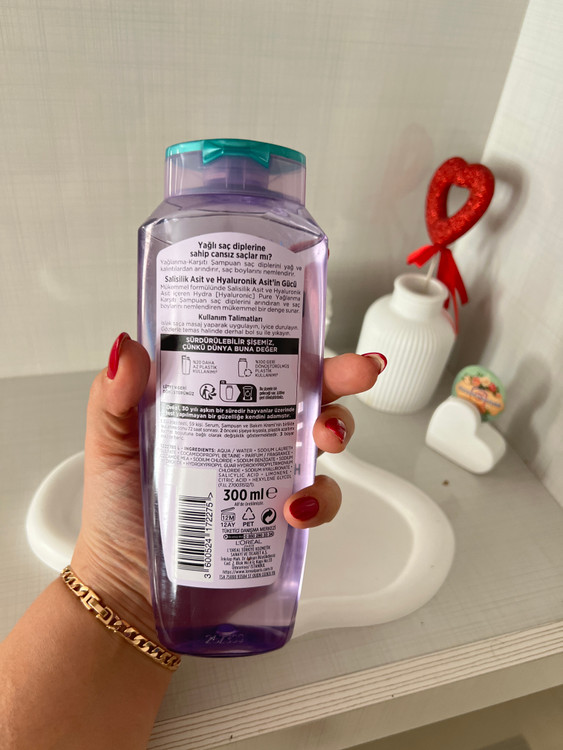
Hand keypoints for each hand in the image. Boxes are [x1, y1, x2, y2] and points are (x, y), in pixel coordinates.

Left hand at [72, 334, 383, 638]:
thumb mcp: (111, 446)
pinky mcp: (281, 518)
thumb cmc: (118, 511)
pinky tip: (296, 508)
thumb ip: (112, 399)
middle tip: (359, 373)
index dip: (295, 343)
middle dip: (344, 377)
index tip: (319, 329)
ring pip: (325, 442)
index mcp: (218, 406)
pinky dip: (321, 502)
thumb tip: (126, 349)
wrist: (130, 591)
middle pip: (309, 394)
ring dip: (340, 431)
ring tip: (326, 441)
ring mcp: (270, 475)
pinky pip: (320, 503)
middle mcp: (252, 434)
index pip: (262, 363)